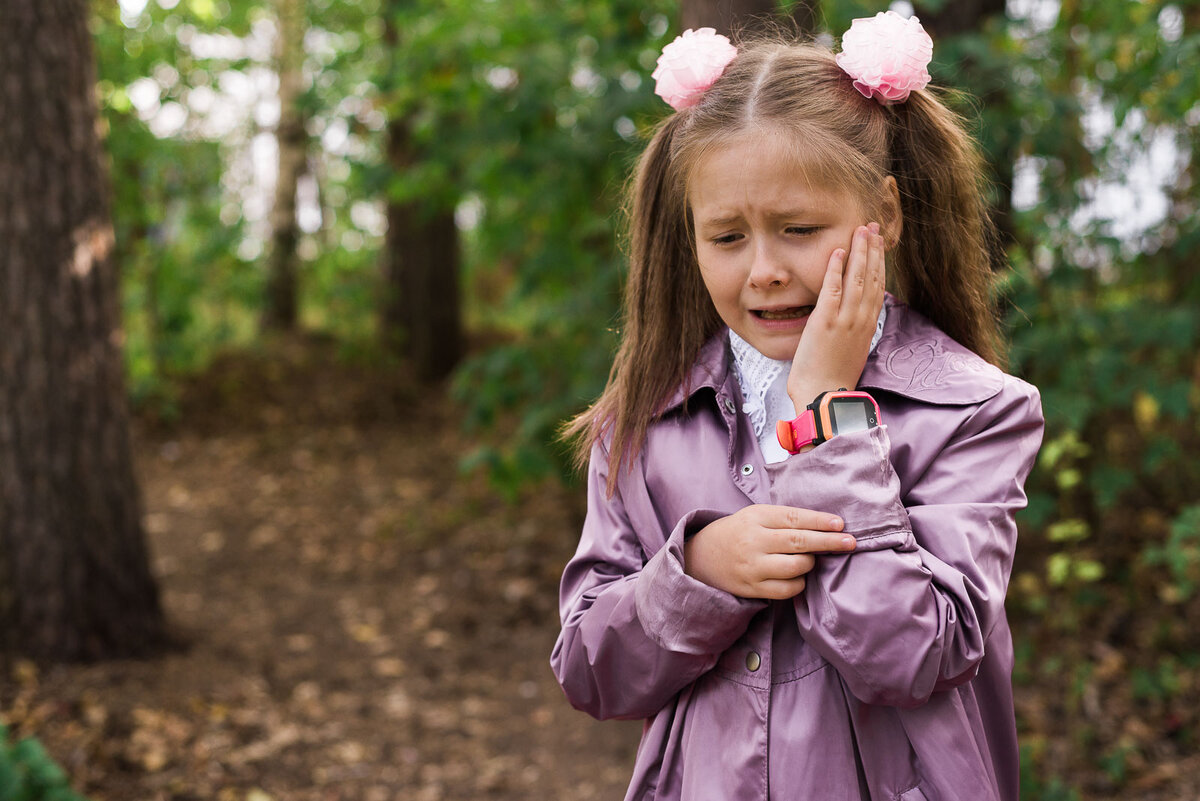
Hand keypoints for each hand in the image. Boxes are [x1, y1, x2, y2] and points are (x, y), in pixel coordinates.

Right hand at [684, 505, 854, 599]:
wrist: (700, 557)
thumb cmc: (737, 532)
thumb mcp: (755, 516)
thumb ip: (784, 519)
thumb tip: (825, 525)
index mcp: (756, 517)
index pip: (794, 518)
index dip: (820, 521)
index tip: (841, 524)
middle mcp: (754, 541)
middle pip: (800, 542)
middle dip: (829, 542)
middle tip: (850, 542)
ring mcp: (753, 566)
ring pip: (796, 567)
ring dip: (810, 563)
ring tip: (809, 559)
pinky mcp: (752, 588)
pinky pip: (787, 589)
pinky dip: (799, 583)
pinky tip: (797, 576)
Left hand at [787, 222, 885, 412]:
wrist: (825, 395)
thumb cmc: (833, 378)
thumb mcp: (851, 351)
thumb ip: (853, 331)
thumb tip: (852, 318)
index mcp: (867, 326)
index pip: (877, 288)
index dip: (879, 264)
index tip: (878, 245)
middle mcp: (860, 320)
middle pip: (871, 277)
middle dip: (872, 250)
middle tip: (873, 227)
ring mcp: (844, 320)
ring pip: (857, 279)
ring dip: (859, 252)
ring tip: (861, 230)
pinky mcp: (825, 322)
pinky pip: (832, 289)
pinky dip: (835, 269)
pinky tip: (838, 251)